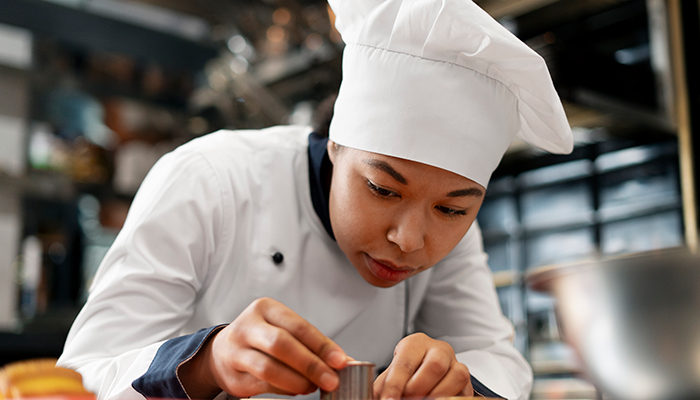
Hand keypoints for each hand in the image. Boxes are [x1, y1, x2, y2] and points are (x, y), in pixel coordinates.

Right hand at [179, 297, 348, 398]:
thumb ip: (310, 343)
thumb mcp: (282, 328)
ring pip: (269, 368)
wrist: (222, 352)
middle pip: (281, 344)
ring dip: (297, 381)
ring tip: (313, 386)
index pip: (298, 326)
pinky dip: (284, 389)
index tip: (340, 361)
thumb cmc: (262, 338)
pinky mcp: (233, 376)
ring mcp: (236, 351)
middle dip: (310, 364)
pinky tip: (297, 389)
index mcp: (265, 308)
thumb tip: (342, 361)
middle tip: (330, 380)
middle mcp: (248, 326)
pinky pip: (263, 385)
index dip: (322, 345)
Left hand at [373, 333, 472, 399]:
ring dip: (438, 394)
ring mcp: (456, 363)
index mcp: (416, 343)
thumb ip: (382, 386)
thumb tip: (370, 397)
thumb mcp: (392, 374)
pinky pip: (466, 390)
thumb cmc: (407, 372)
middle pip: (434, 366)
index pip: (405, 362)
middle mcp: (439, 349)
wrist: (425, 369)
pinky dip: (452, 398)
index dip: (395, 384)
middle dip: (418, 389)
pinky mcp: (468, 381)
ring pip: (456, 376)